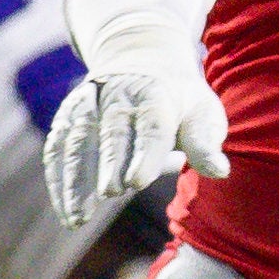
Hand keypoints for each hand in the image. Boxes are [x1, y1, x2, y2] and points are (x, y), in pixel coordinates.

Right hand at [41, 63, 227, 226]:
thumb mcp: (202, 111)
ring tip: (78, 217)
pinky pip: (57, 148)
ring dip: (75, 180)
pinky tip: (65, 210)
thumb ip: (205, 143)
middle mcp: (118, 98)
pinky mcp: (68, 117)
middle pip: (112, 133)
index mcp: (156, 97)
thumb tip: (220, 171)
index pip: (151, 127)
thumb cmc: (179, 101)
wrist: (143, 60)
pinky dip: (58, 180)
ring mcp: (89, 106)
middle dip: (108, 163)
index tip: (137, 182)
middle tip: (109, 193)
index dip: (144, 154)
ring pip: (76, 141)